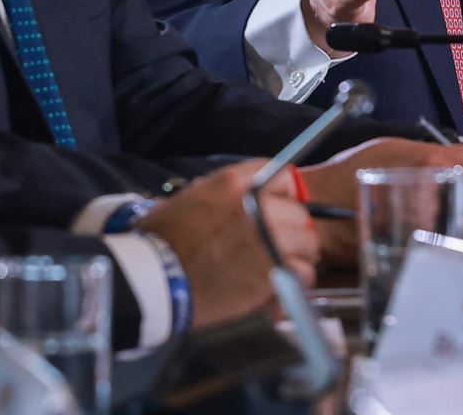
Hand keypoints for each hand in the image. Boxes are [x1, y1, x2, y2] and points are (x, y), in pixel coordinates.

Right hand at [138, 160, 318, 329]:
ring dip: (296, 256)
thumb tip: (247, 197)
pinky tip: (278, 286)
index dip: (283, 195)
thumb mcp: (192, 197)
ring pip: (308, 242)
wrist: (155, 278)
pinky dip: (294, 282)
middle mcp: (258, 204)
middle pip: (299, 211)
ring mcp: (270, 237)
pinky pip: (304, 272)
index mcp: (235, 182)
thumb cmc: (163, 239)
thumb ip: (226, 193)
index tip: (279, 209)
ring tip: (279, 268)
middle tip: (276, 245)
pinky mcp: (274, 271)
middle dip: (291, 229)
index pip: (284, 175)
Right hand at [300, 136, 462, 257]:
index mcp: (433, 162)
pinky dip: (454, 238)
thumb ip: (439, 150)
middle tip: (462, 193)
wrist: (321, 211)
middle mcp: (439, 192)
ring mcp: (433, 224)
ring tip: (446, 213)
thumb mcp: (392, 146)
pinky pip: (457, 245)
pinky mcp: (425, 248)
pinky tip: (438, 229)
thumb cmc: (350, 174)